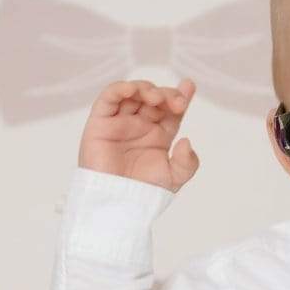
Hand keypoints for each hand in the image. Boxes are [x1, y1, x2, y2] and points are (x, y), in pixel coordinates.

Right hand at [78, 78, 199, 191]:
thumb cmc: (143, 193)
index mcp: (159, 135)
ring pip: (132, 93)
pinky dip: (119, 89)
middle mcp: (140, 125)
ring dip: (146, 89)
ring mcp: (120, 122)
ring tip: (156, 99)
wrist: (117, 204)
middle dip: (167, 94)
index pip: (171, 110)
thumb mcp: (174, 178)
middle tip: (176, 103)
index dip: (181, 95)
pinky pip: (108, 99)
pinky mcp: (100, 123)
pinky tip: (132, 89)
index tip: (189, 85)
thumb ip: (188, 162)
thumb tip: (186, 141)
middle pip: (154, 98)